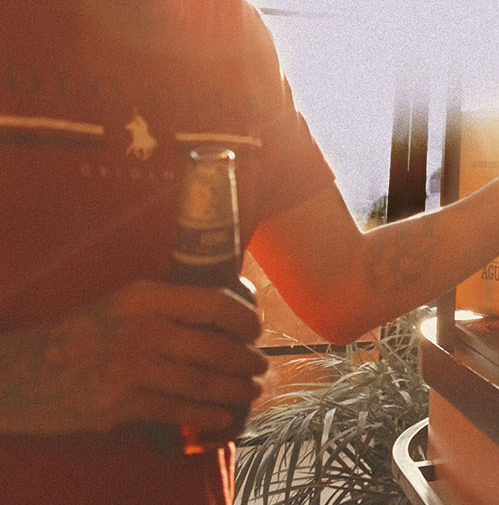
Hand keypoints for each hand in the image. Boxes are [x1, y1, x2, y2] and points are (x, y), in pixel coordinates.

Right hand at [4, 281, 266, 439]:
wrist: (18, 374)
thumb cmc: (79, 337)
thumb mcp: (120, 305)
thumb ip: (166, 307)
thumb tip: (226, 313)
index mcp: (143, 297)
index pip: (214, 303)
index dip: (245, 320)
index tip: (254, 330)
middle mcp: (139, 329)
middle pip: (217, 347)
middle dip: (248, 361)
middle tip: (259, 367)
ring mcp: (129, 368)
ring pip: (205, 382)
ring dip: (237, 390)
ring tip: (250, 391)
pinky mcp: (118, 404)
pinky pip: (179, 410)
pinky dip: (208, 415)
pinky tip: (222, 416)